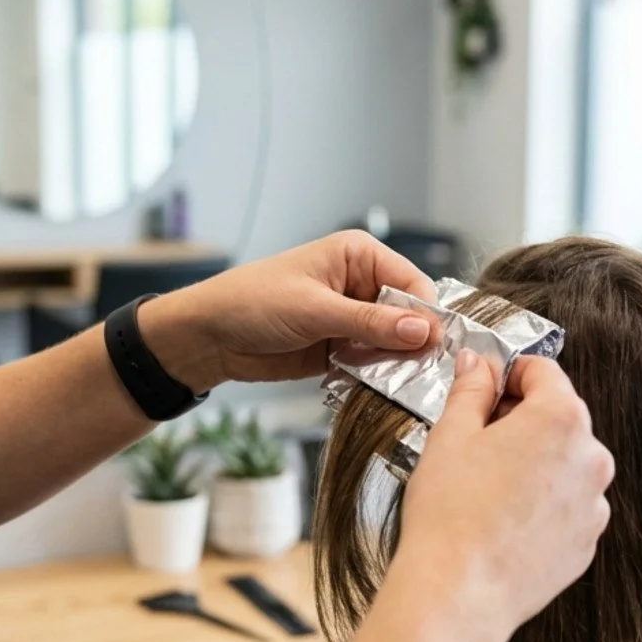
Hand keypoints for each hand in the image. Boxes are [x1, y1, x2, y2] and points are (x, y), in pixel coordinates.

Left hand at [136, 231, 439, 391]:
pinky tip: (369, 386)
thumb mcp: (316, 310)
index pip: (413, 284)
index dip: (426, 316)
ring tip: (386, 380)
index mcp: (359, 256)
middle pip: (409, 317)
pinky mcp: (342, 348)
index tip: (432, 347)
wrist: (210, 336)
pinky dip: (374, 376)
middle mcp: (362, 284)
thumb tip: (424, 331)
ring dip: (392, 364)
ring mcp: (353, 318)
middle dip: (411, 344)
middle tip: (413, 372)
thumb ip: (371, 323)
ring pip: (394, 344)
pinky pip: (373, 363)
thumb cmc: (254, 302)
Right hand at [385, 352, 615, 641]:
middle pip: (558, 419)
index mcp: (562, 420)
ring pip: (564, 465)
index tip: (486, 387)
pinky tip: (502, 519)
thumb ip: (471, 390)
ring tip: (486, 488)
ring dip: (533, 464)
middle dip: (520, 421)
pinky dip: (541, 505)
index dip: (509, 374)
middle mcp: (591, 458)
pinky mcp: (586, 543)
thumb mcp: (451, 436)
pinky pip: (566, 507)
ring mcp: (594, 505)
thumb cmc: (451, 516)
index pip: (544, 372)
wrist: (459, 594)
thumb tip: (478, 366)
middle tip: (476, 441)